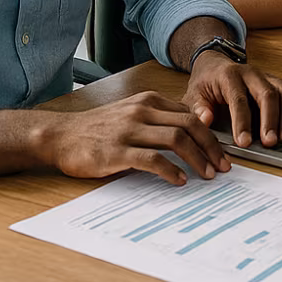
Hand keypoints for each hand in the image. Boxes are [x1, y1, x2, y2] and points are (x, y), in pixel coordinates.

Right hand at [39, 91, 231, 185]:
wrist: (59, 135)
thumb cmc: (96, 128)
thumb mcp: (130, 113)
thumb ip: (157, 119)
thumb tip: (189, 134)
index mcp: (149, 101)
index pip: (190, 114)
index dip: (210, 134)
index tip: (221, 151)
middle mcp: (142, 111)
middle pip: (190, 125)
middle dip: (212, 146)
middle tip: (223, 165)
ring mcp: (129, 130)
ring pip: (176, 139)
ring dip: (197, 158)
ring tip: (207, 174)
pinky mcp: (116, 151)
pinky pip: (152, 159)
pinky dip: (171, 170)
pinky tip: (179, 180)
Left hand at [183, 54, 281, 150]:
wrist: (214, 65)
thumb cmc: (205, 82)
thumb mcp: (193, 95)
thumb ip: (198, 108)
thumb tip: (205, 120)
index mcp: (229, 76)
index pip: (239, 99)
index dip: (242, 122)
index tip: (244, 142)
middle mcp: (251, 73)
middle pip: (267, 94)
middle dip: (270, 120)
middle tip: (270, 142)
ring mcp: (265, 76)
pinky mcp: (274, 81)